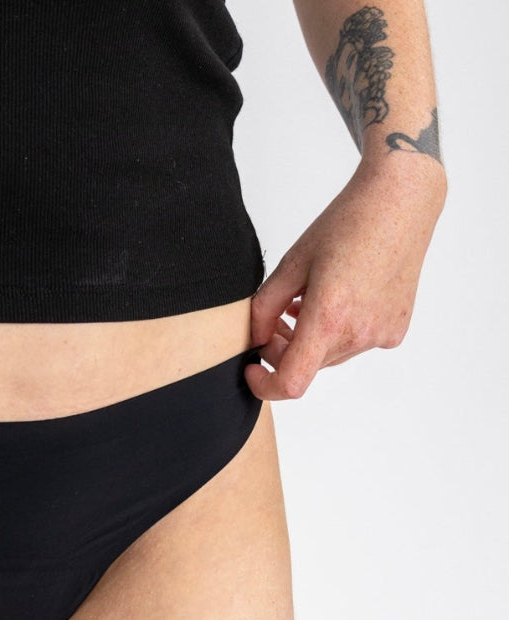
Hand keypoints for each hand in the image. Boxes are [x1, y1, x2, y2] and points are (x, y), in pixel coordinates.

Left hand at [245, 154, 446, 400]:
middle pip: (308, 366)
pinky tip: (342, 297)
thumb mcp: (292, 262)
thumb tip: (255, 339)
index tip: (253, 368)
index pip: (290, 383)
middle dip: (285, 350)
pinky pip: (357, 343)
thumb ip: (264, 308)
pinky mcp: (396, 329)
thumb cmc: (348, 223)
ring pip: (331, 356)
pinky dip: (341, 330)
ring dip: (313, 339)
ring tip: (308, 301)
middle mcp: (359, 333)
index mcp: (329, 318)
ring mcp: (381, 334)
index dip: (264, 385)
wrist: (401, 200)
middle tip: (278, 318)